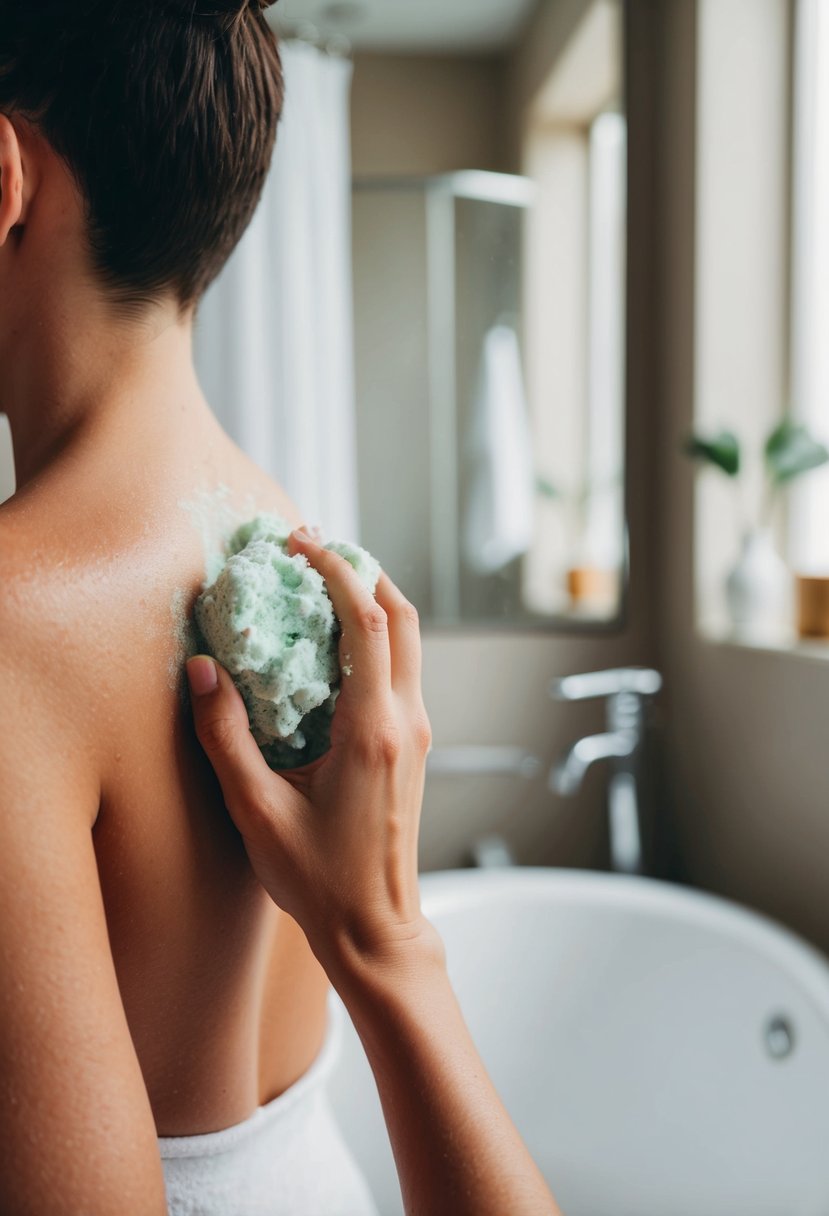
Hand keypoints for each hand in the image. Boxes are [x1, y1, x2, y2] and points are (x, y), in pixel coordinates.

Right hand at [185, 529, 440, 975]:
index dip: (336, 570)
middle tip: (314, 551)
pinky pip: (402, 670)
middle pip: (403, 616)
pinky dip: (376, 638)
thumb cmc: (318, 879)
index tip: (301, 544)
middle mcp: (407, 722)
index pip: (368, 622)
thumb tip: (202, 671)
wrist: (375, 927)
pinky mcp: (414, 746)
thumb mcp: (256, 810)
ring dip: (373, 601)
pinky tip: (333, 646)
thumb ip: (226, 736)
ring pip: (410, 641)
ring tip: (322, 585)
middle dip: (362, 571)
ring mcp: (418, 733)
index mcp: (374, 731)